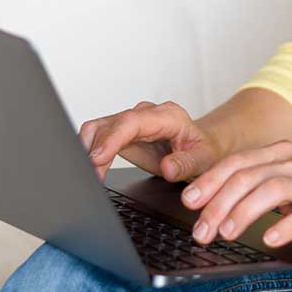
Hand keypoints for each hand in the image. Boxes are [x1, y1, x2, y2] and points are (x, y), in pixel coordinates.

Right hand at [78, 100, 221, 182]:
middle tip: (91, 176)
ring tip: (90, 176)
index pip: (132, 122)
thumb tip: (167, 168)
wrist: (201, 147)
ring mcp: (133, 122)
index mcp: (168, 116)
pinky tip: (91, 170)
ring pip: (99, 128)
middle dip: (95, 149)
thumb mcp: (203, 160)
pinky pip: (99, 137)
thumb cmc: (203, 151)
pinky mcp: (122, 132)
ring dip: (88, 150)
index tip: (97, 158)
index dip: (111, 138)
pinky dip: (90, 152)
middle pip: (111, 124)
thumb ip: (186, 163)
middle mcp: (147, 114)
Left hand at [181, 140, 291, 248]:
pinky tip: (269, 240)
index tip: (189, 202)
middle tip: (201, 230)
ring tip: (225, 234)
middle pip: (247, 176)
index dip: (210, 181)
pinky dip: (284, 226)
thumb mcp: (289, 184)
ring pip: (270, 190)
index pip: (237, 162)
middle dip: (218, 203)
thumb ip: (257, 186)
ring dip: (242, 213)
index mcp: (282, 154)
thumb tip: (212, 204)